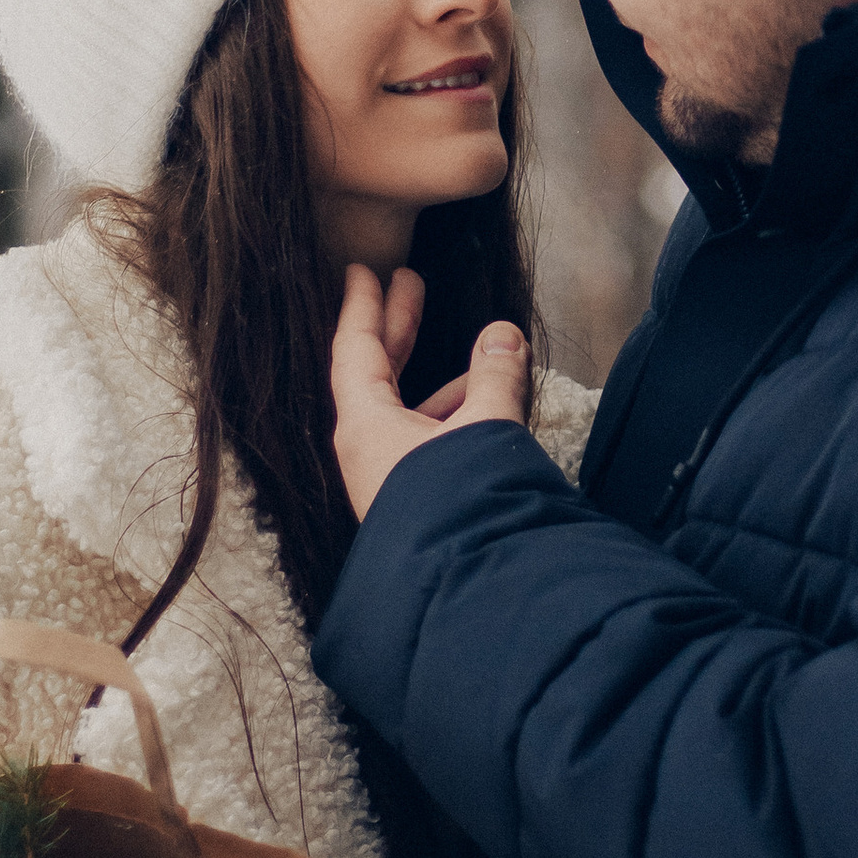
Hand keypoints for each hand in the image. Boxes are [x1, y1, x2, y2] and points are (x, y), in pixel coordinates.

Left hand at [330, 261, 531, 519]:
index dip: (363, 305)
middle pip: (375, 372)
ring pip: (404, 410)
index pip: (355, 348)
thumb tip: (503, 332)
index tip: (364, 269)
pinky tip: (482, 409)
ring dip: (434, 377)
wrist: (467, 588)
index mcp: (365, 425)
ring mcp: (387, 478)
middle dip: (397, 325)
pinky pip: (421, 441)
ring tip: (477, 353)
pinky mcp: (411, 501)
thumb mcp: (485, 427)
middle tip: (410, 280)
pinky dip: (448, 415)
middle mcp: (366, 450)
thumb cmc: (463, 503)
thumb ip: (496, 375)